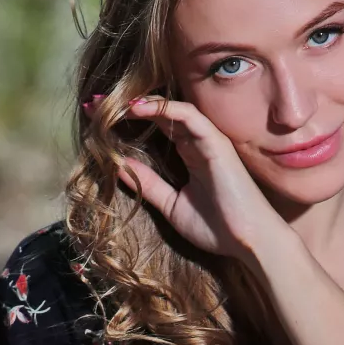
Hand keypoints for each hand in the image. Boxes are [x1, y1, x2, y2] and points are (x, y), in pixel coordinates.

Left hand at [111, 95, 298, 269]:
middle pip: (160, 114)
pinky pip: (189, 117)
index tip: (97, 118)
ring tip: (110, 102)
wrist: (249, 241)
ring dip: (140, 103)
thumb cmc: (217, 228)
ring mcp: (208, 141)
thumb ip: (150, 184)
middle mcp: (198, 143)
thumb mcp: (172, 205)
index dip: (128, 120)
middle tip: (94, 103)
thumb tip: (119, 166)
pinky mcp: (216, 143)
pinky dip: (163, 109)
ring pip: (172, 110)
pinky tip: (138, 108)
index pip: (156, 128)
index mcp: (190, 155)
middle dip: (126, 106)